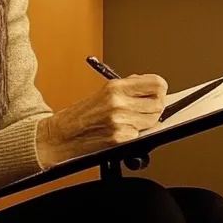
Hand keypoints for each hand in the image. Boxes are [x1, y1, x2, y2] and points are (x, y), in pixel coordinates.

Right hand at [36, 74, 167, 167]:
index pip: (156, 83)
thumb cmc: (80, 115)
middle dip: (156, 107)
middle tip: (146, 108)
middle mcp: (119, 103)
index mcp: (116, 87)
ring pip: (153, 121)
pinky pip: (141, 135)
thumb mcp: (104, 92)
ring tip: (132, 120)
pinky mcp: (120, 139)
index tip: (159, 92)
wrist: (61, 135)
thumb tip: (151, 86)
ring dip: (147, 121)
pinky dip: (136, 134)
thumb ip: (129, 87)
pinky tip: (124, 131)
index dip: (160, 88)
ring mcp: (120, 122)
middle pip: (158, 103)